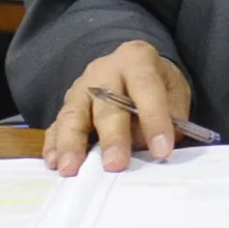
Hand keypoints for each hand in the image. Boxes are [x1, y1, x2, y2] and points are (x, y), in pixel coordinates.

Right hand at [42, 40, 192, 176]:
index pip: (146, 87)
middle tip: (115, 164)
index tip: (162, 150)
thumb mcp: (174, 92)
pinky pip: (56, 126)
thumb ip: (168, 118)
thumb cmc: (157, 85)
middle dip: (112, 137)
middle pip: (107, 104)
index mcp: (137, 59)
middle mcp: (104, 71)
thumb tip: (151, 148)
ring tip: (71, 168)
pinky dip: (54, 145)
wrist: (133, 70)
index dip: (154, 119)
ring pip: (73, 114)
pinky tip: (55, 162)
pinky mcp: (66, 107)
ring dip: (72, 144)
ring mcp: (80, 88)